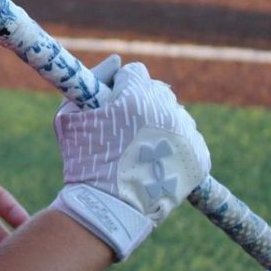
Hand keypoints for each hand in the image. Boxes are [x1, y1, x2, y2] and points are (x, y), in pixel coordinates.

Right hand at [50, 56, 210, 260]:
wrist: (109, 208)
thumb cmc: (82, 160)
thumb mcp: (70, 116)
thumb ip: (92, 80)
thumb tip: (116, 62)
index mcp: (136, 95)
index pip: (135, 72)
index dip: (121, 85)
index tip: (111, 101)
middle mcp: (167, 110)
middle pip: (158, 92)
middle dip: (142, 102)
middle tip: (125, 127)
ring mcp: (186, 135)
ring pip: (176, 115)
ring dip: (161, 123)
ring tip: (141, 148)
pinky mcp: (200, 159)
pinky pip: (189, 139)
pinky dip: (175, 146)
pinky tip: (156, 160)